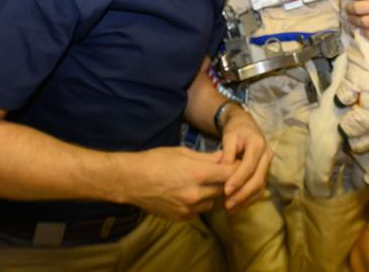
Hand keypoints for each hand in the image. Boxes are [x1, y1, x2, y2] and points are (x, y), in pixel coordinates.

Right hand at [118, 147, 236, 219]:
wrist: (132, 180)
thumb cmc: (155, 160)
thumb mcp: (181, 152)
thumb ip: (205, 158)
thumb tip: (223, 157)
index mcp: (197, 174)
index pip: (229, 173)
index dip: (234, 168)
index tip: (236, 164)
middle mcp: (196, 194)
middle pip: (224, 189)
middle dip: (225, 181)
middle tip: (222, 173)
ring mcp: (188, 208)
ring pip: (212, 202)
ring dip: (212, 194)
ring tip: (203, 183)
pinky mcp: (181, 217)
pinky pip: (199, 211)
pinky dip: (199, 203)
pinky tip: (190, 193)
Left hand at [217, 104, 272, 211]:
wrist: (246, 125)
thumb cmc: (236, 130)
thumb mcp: (228, 136)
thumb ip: (227, 153)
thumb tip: (222, 173)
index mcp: (258, 144)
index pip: (249, 165)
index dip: (238, 179)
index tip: (225, 191)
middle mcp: (266, 155)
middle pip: (258, 179)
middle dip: (243, 194)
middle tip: (227, 205)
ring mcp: (268, 165)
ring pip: (260, 186)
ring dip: (246, 200)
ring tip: (230, 209)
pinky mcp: (265, 172)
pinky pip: (260, 188)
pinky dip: (249, 199)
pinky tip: (237, 206)